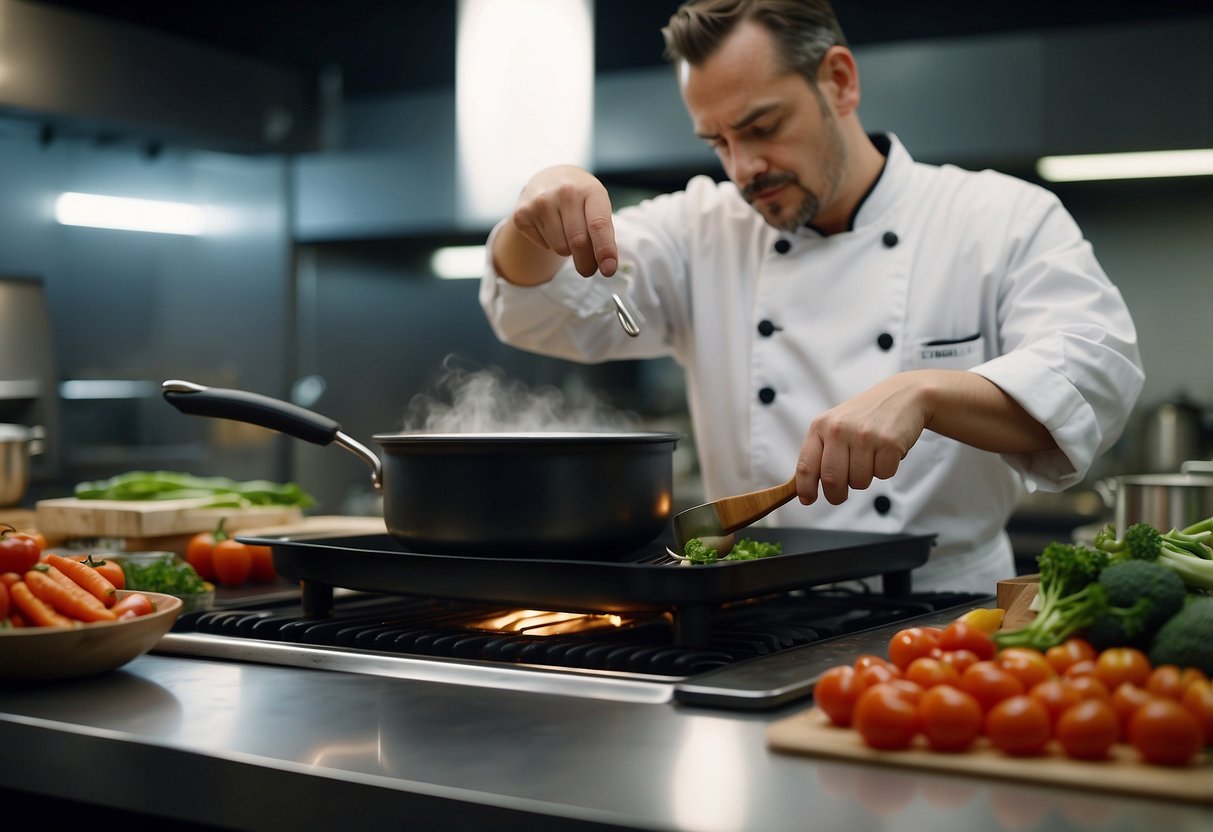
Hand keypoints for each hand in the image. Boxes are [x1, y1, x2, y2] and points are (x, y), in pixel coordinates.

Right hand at [511, 165, 618, 276]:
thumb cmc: (581, 199)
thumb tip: (606, 266)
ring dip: (567, 250)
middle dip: (586, 263)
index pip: (598, 225)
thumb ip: (603, 233)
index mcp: (590, 190)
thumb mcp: (598, 206)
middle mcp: (565, 192)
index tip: (609, 270)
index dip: (605, 250)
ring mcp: (541, 202)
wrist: (549, 179)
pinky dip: (550, 244)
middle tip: (588, 270)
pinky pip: (543, 245)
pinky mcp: (522, 214)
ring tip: (566, 232)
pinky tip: (550, 227)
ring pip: (560, 248)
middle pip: (578, 242)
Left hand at [795, 375, 927, 505]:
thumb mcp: (835, 426)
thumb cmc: (866, 417)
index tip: (808, 500)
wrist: (904, 395)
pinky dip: (886, 469)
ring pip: (859, 481)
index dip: (805, 489)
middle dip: (836, 495)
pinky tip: (887, 451)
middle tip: (840, 495)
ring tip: (871, 457)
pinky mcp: (889, 442)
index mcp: (820, 426)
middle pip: (832, 480)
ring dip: (865, 478)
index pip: (806, 466)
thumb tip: (805, 490)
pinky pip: (883, 475)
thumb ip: (820, 453)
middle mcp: (839, 429)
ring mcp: (864, 435)